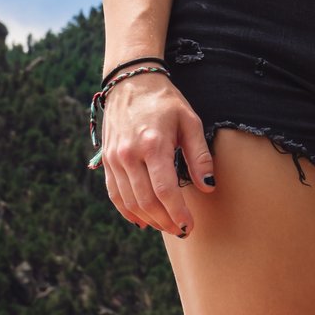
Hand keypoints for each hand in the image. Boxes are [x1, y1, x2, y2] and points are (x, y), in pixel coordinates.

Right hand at [99, 69, 216, 237]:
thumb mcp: (190, 122)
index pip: (165, 190)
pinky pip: (115, 194)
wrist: (131, 83)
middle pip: (146, 201)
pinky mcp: (106, 160)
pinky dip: (127, 211)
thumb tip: (208, 186)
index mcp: (153, 145)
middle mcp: (129, 154)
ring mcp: (114, 159)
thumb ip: (199, 156)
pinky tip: (142, 220)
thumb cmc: (165, 103)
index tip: (189, 226)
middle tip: (181, 230)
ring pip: (129, 201)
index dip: (177, 213)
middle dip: (165, 221)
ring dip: (149, 219)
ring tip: (166, 226)